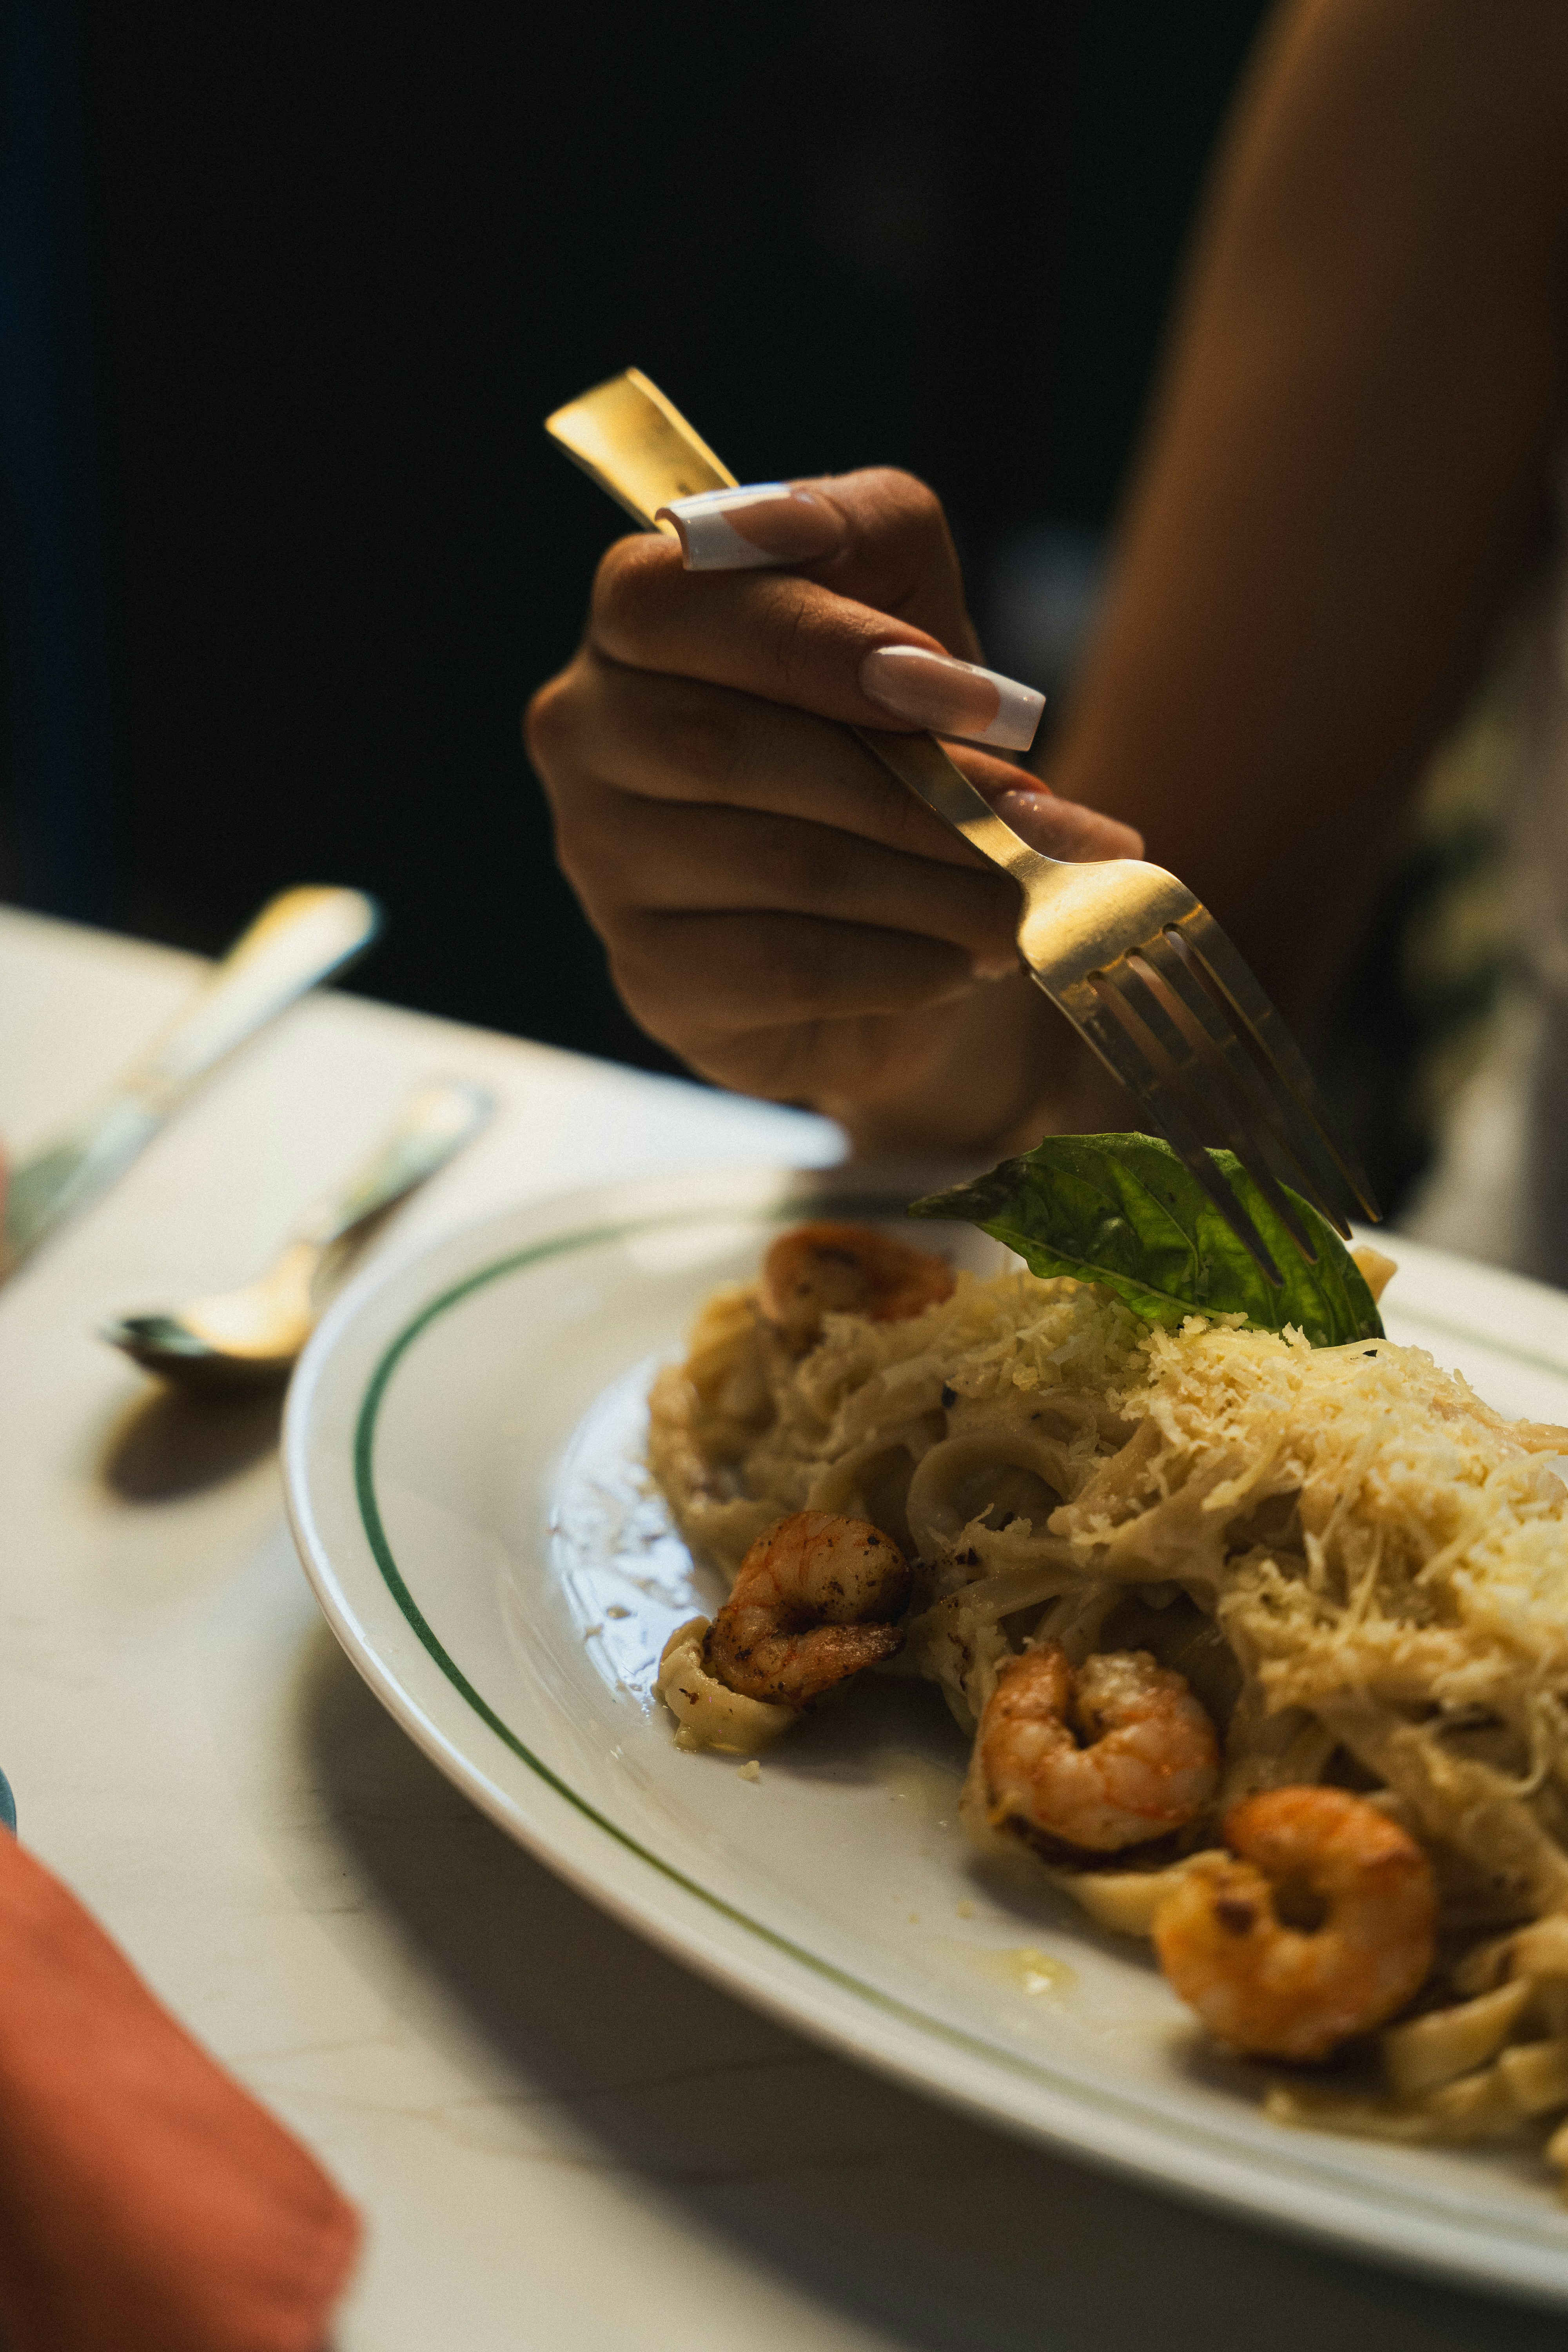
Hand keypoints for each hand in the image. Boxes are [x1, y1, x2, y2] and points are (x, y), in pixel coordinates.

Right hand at [526, 469, 1139, 1153]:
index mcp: (634, 618)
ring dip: (931, 879)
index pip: (668, 600)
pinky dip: (904, 963)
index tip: (959, 685)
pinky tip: (966, 959)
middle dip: (904, 779)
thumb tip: (927, 652)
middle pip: (721, 743)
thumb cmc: (881, 734)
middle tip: (1028, 807)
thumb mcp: (898, 603)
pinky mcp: (655, 978)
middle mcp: (586, 734)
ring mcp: (605, 865)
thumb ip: (885, 547)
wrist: (882, 910)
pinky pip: (788, 965)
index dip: (813, 640)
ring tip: (1021, 891)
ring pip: (778, 861)